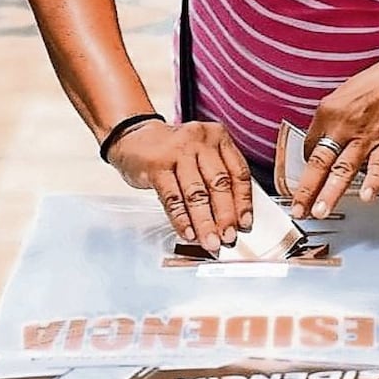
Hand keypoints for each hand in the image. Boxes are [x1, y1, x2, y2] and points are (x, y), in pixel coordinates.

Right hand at [107, 120, 252, 253]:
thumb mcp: (201, 156)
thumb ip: (217, 180)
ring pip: (196, 193)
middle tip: (228, 238)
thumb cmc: (172, 151)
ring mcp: (177, 151)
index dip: (244, 202)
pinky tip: (188, 232)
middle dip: (226, 217)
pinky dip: (181, 219)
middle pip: (219, 184)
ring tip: (210, 241)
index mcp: (218, 137)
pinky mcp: (156, 165)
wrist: (133, 138)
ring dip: (205, 223)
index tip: (245, 224)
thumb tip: (232, 218)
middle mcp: (200, 141)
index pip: (239, 173)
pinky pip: (172, 197)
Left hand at [292, 52, 378, 218]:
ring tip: (320, 211)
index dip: (308, 169)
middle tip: (298, 209)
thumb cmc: (378, 84)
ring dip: (330, 193)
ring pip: (342, 169)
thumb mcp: (344, 96)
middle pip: (319, 162)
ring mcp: (364, 136)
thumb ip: (332, 120)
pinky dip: (372, 181)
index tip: (308, 183)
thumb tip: (323, 141)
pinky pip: (378, 165)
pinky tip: (366, 196)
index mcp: (327, 112)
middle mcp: (342, 125)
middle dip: (306, 190)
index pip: (310, 148)